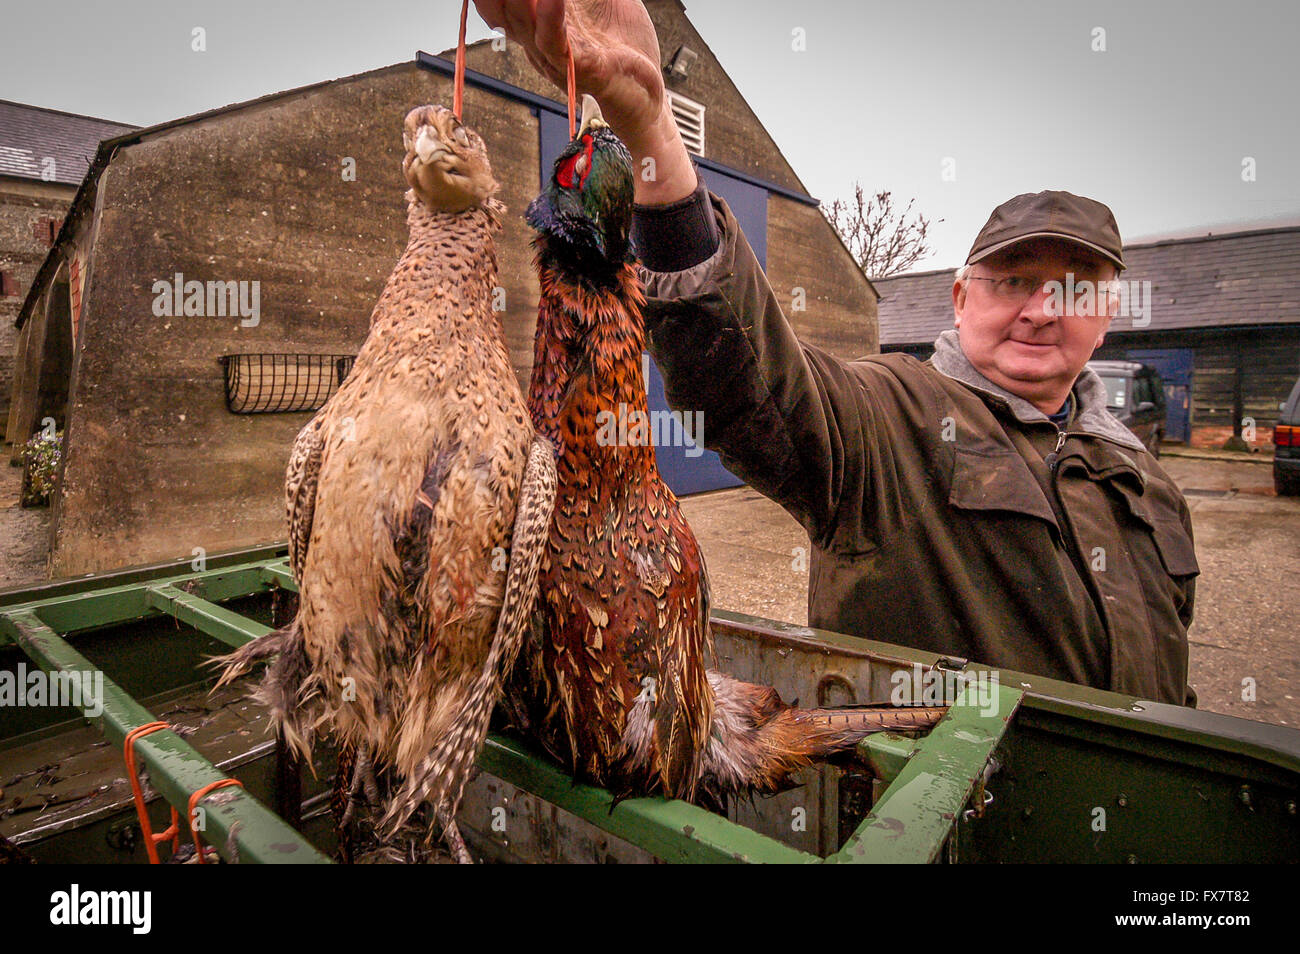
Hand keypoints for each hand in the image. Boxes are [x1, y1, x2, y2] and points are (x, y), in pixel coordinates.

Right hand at [472, 0, 696, 202]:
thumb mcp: (600, 0)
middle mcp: (538, 41)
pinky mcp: (580, 70)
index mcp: (539, 22)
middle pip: (501, 8)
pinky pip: (554, 42)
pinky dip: (550, 15)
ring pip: (521, 20)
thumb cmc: (624, 47)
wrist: (647, 91)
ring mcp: (555, 57)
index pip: (499, 2)